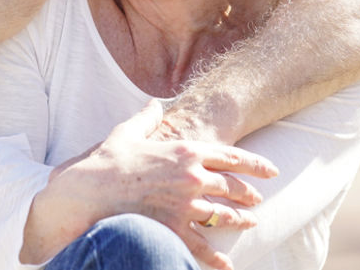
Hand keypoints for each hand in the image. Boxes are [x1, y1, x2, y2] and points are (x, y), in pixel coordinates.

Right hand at [25, 102, 278, 269]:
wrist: (89, 192)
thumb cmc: (106, 162)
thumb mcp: (126, 133)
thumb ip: (146, 118)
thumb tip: (154, 105)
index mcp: (185, 151)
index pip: (232, 156)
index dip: (255, 164)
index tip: (270, 170)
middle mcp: (192, 178)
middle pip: (233, 186)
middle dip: (249, 193)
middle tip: (257, 198)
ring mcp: (186, 206)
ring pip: (225, 216)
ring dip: (241, 220)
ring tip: (249, 222)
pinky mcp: (175, 230)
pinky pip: (204, 246)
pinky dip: (217, 257)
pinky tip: (227, 263)